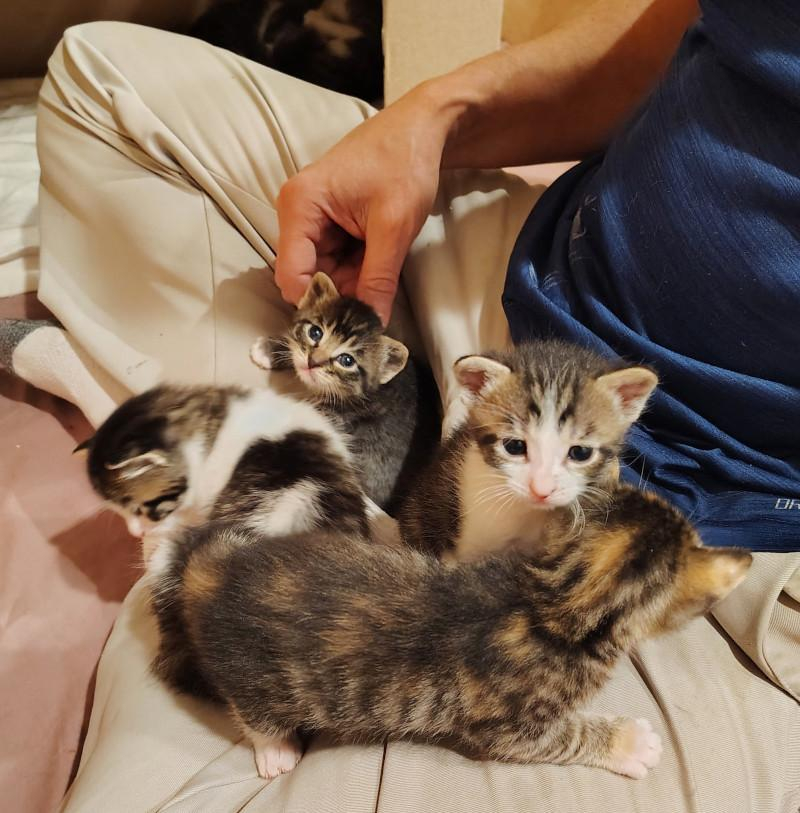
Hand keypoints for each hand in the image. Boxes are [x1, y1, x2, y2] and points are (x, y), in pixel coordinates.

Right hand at [275, 85, 450, 323]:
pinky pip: (339, 262)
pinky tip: (381, 259)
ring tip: (385, 269)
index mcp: (300, 206)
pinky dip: (360, 270)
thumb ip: (378, 279)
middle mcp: (298, 214)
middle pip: (308, 279)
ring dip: (354, 283)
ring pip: (326, 275)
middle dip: (340, 296)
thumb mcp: (394, 225)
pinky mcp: (331, 226)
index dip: (319, 305)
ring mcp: (313, 220)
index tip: (351, 323)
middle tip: (376, 306)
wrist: (423, 128)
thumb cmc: (404, 161)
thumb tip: (372, 324)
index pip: (292, 277)